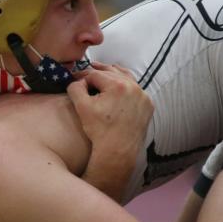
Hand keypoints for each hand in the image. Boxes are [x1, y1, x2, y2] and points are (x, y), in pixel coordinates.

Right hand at [67, 63, 152, 193]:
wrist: (117, 150)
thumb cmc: (99, 130)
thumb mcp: (81, 107)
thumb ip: (75, 87)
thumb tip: (77, 80)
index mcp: (117, 85)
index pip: (95, 74)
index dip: (82, 75)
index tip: (75, 78)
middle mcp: (133, 87)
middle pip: (111, 73)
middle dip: (97, 72)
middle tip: (87, 71)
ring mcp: (143, 96)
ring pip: (126, 78)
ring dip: (114, 74)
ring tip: (104, 71)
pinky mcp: (147, 105)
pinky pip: (135, 90)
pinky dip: (126, 86)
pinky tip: (119, 87)